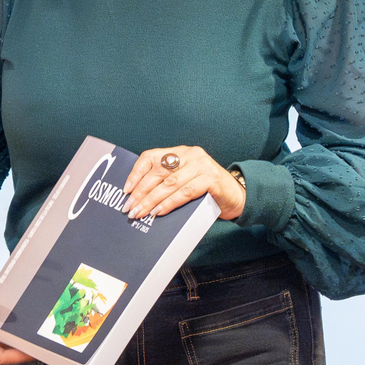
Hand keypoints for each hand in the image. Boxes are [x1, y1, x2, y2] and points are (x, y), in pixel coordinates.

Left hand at [122, 145, 244, 222]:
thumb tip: (138, 198)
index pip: (151, 157)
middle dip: (141, 192)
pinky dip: (170, 203)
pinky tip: (159, 212)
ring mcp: (202, 165)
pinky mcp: (211, 179)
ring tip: (141, 213)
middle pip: (158, 172)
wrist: (238, 196)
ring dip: (152, 200)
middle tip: (129, 207)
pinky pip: (185, 192)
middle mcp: (190, 154)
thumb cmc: (208, 191)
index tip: (126, 190)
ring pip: (170, 183)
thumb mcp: (185, 181)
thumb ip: (167, 183)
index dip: (136, 173)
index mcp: (180, 152)